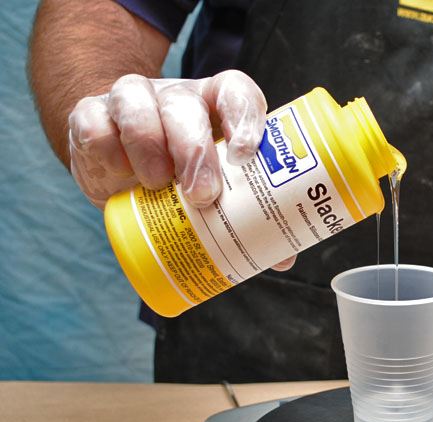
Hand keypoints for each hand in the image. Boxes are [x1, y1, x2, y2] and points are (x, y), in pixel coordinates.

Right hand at [68, 69, 295, 270]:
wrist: (122, 165)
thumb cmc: (182, 177)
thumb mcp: (215, 189)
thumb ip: (248, 216)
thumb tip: (282, 259)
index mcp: (216, 107)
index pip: (235, 92)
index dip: (243, 117)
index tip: (245, 154)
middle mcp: (176, 98)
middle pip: (185, 104)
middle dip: (194, 149)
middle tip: (202, 195)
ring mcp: (132, 102)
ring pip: (136, 102)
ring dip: (148, 144)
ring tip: (157, 185)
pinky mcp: (92, 116)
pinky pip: (94, 123)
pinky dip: (106, 148)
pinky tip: (119, 174)